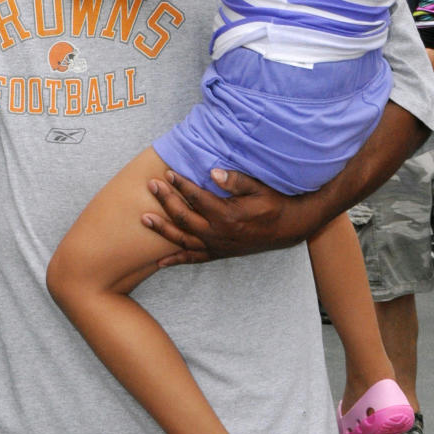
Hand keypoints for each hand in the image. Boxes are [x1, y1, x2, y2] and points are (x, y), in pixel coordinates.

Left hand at [139, 167, 310, 266]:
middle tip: (151, 186)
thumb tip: (213, 171)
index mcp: (227, 215)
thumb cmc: (273, 204)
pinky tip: (159, 262)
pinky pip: (193, 259)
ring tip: (144, 218)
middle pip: (184, 217)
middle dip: (165, 201)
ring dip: (163, 229)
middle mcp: (218, 234)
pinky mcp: (219, 254)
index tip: (167, 173)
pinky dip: (176, 260)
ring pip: (183, 240)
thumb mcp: (258, 188)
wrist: (289, 228)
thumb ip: (235, 180)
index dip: (180, 184)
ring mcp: (217, 246)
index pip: (196, 198)